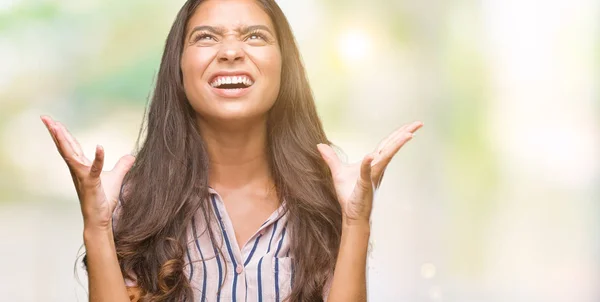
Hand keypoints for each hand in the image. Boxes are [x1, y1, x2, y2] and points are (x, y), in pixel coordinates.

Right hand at [41, 115, 134, 230]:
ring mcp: (83, 177)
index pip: (70, 146)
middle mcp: (78, 170)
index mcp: (81, 167)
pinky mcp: (92, 184)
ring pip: (71, 155)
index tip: (53, 121)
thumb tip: (131, 157)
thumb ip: (122, 166)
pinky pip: (94, 169)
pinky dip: (98, 158)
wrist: (100, 219)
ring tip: (57, 126)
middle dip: (56, 132)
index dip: (62, 134)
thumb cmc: (104, 200)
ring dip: (64, 140)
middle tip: (45, 117)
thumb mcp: (116, 179)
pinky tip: (99, 147)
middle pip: (65, 147)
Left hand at [317, 121, 422, 225]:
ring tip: (407, 135)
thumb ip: (330, 158)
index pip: (387, 144)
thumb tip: (320, 145)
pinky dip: (368, 164)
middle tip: (418, 124)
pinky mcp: (364, 185)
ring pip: (385, 157)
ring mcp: (372, 176)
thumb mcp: (337, 172)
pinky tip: (371, 156)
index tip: (411, 126)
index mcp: (373, 163)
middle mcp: (377, 168)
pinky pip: (366, 173)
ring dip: (395, 145)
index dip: (398, 133)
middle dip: (404, 134)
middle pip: (391, 146)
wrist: (351, 214)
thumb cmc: (348, 194)